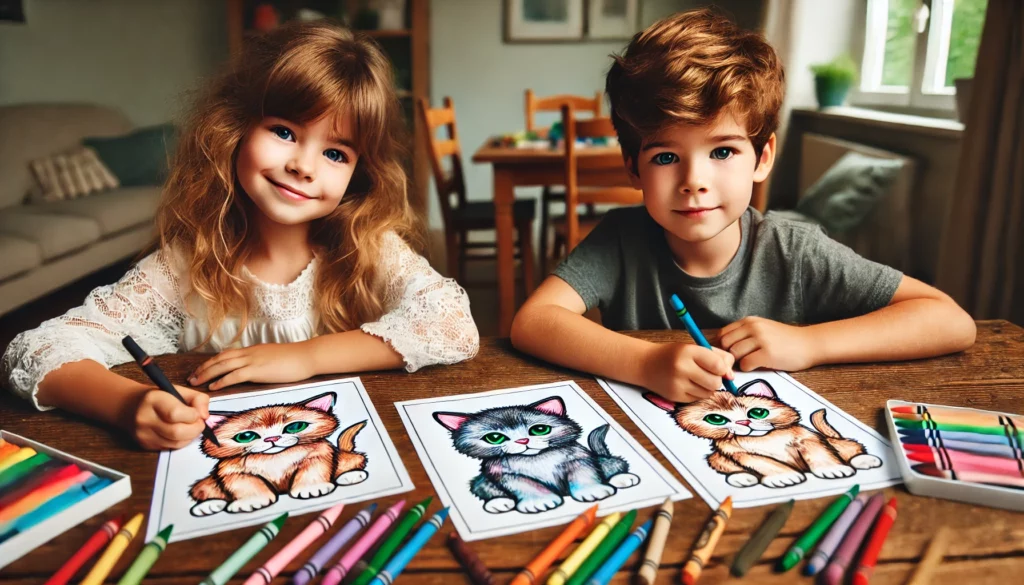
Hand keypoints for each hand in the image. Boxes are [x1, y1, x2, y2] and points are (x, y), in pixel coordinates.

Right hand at [131, 386, 209, 450]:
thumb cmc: (159, 397)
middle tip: (199, 423)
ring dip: (190, 437)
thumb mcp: (178, 390)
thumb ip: (197, 399)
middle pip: (177, 432)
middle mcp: (145, 418)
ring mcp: (143, 434)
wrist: (130, 406)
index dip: (193, 415)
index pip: (176, 413)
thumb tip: (205, 416)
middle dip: (195, 429)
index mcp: (153, 399)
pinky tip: (181, 433)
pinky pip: (170, 448)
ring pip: (176, 443)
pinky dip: (181, 442)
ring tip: (190, 427)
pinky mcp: (145, 445)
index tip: (197, 413)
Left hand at [189, 342, 315, 389]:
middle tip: (192, 378)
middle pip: (220, 359)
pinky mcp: (257, 370)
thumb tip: (256, 369)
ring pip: (223, 365)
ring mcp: (252, 360)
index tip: (202, 369)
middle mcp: (249, 353)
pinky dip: (221, 381)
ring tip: (196, 383)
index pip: (227, 354)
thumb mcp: (274, 358)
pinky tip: (213, 387)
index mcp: (253, 350)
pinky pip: (234, 375)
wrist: (306, 356)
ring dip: (207, 374)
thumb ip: (262, 362)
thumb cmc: (295, 360)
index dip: (212, 362)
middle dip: (204, 368)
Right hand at [642, 342, 735, 402]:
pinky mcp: (674, 396)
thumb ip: (717, 357)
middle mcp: (682, 368)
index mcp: (688, 351)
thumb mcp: (694, 348)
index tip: (718, 367)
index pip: (718, 365)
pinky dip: (697, 393)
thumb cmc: (674, 354)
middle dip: (716, 380)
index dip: (723, 368)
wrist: (645, 364)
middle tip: (708, 374)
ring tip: (697, 379)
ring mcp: (677, 384)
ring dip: (707, 387)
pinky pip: (697, 399)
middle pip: (715, 382)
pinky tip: (688, 385)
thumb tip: (731, 376)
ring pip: (708, 393)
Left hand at [719, 316, 819, 371]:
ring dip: (738, 362)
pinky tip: (758, 366)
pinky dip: (748, 368)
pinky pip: (745, 364)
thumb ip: (744, 334)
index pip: (722, 333)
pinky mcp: (767, 354)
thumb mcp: (763, 329)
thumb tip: (721, 347)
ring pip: (734, 354)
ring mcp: (761, 340)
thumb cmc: (785, 340)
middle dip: (727, 355)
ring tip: (750, 363)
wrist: (810, 343)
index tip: (728, 355)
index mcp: (750, 321)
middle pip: (725, 344)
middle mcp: (753, 327)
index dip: (722, 346)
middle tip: (737, 362)